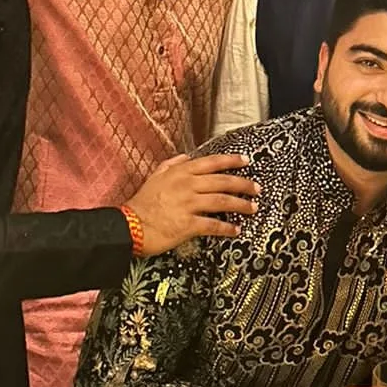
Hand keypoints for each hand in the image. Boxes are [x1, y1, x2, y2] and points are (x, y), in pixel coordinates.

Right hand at [126, 152, 259, 253]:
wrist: (129, 226)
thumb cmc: (141, 203)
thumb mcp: (154, 176)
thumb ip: (171, 164)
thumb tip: (186, 156)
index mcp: (181, 173)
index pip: (212, 162)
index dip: (231, 161)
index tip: (246, 161)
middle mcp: (187, 185)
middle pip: (223, 181)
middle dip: (243, 184)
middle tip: (257, 189)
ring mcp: (188, 204)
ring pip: (222, 201)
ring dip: (240, 205)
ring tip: (252, 208)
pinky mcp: (188, 224)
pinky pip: (213, 225)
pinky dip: (226, 228)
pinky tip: (235, 230)